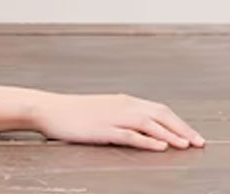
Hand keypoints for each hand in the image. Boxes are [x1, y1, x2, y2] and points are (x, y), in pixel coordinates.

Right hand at [30, 91, 205, 150]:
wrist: (48, 108)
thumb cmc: (73, 112)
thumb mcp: (103, 110)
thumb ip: (124, 116)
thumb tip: (145, 129)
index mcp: (123, 100)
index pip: (159, 109)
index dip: (179, 121)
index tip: (192, 134)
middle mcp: (121, 105)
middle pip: (160, 113)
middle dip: (182, 127)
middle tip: (199, 142)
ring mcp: (112, 116)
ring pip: (149, 123)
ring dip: (171, 134)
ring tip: (187, 145)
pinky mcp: (103, 128)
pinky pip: (130, 134)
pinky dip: (148, 140)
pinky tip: (160, 146)